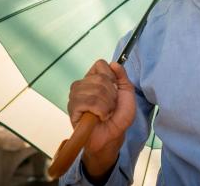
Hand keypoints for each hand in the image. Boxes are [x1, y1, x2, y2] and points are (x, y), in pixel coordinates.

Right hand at [67, 60, 135, 178]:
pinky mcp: (72, 108)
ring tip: (105, 112)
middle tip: (111, 106)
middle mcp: (82, 85)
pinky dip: (100, 110)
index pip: (100, 65)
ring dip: (106, 104)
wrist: (113, 136)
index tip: (115, 89)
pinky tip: (99, 117)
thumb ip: (122, 77)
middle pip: (100, 78)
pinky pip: (89, 102)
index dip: (111, 76)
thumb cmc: (118, 116)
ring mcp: (75, 96)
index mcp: (94, 78)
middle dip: (111, 95)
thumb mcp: (127, 93)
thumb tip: (114, 63)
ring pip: (95, 90)